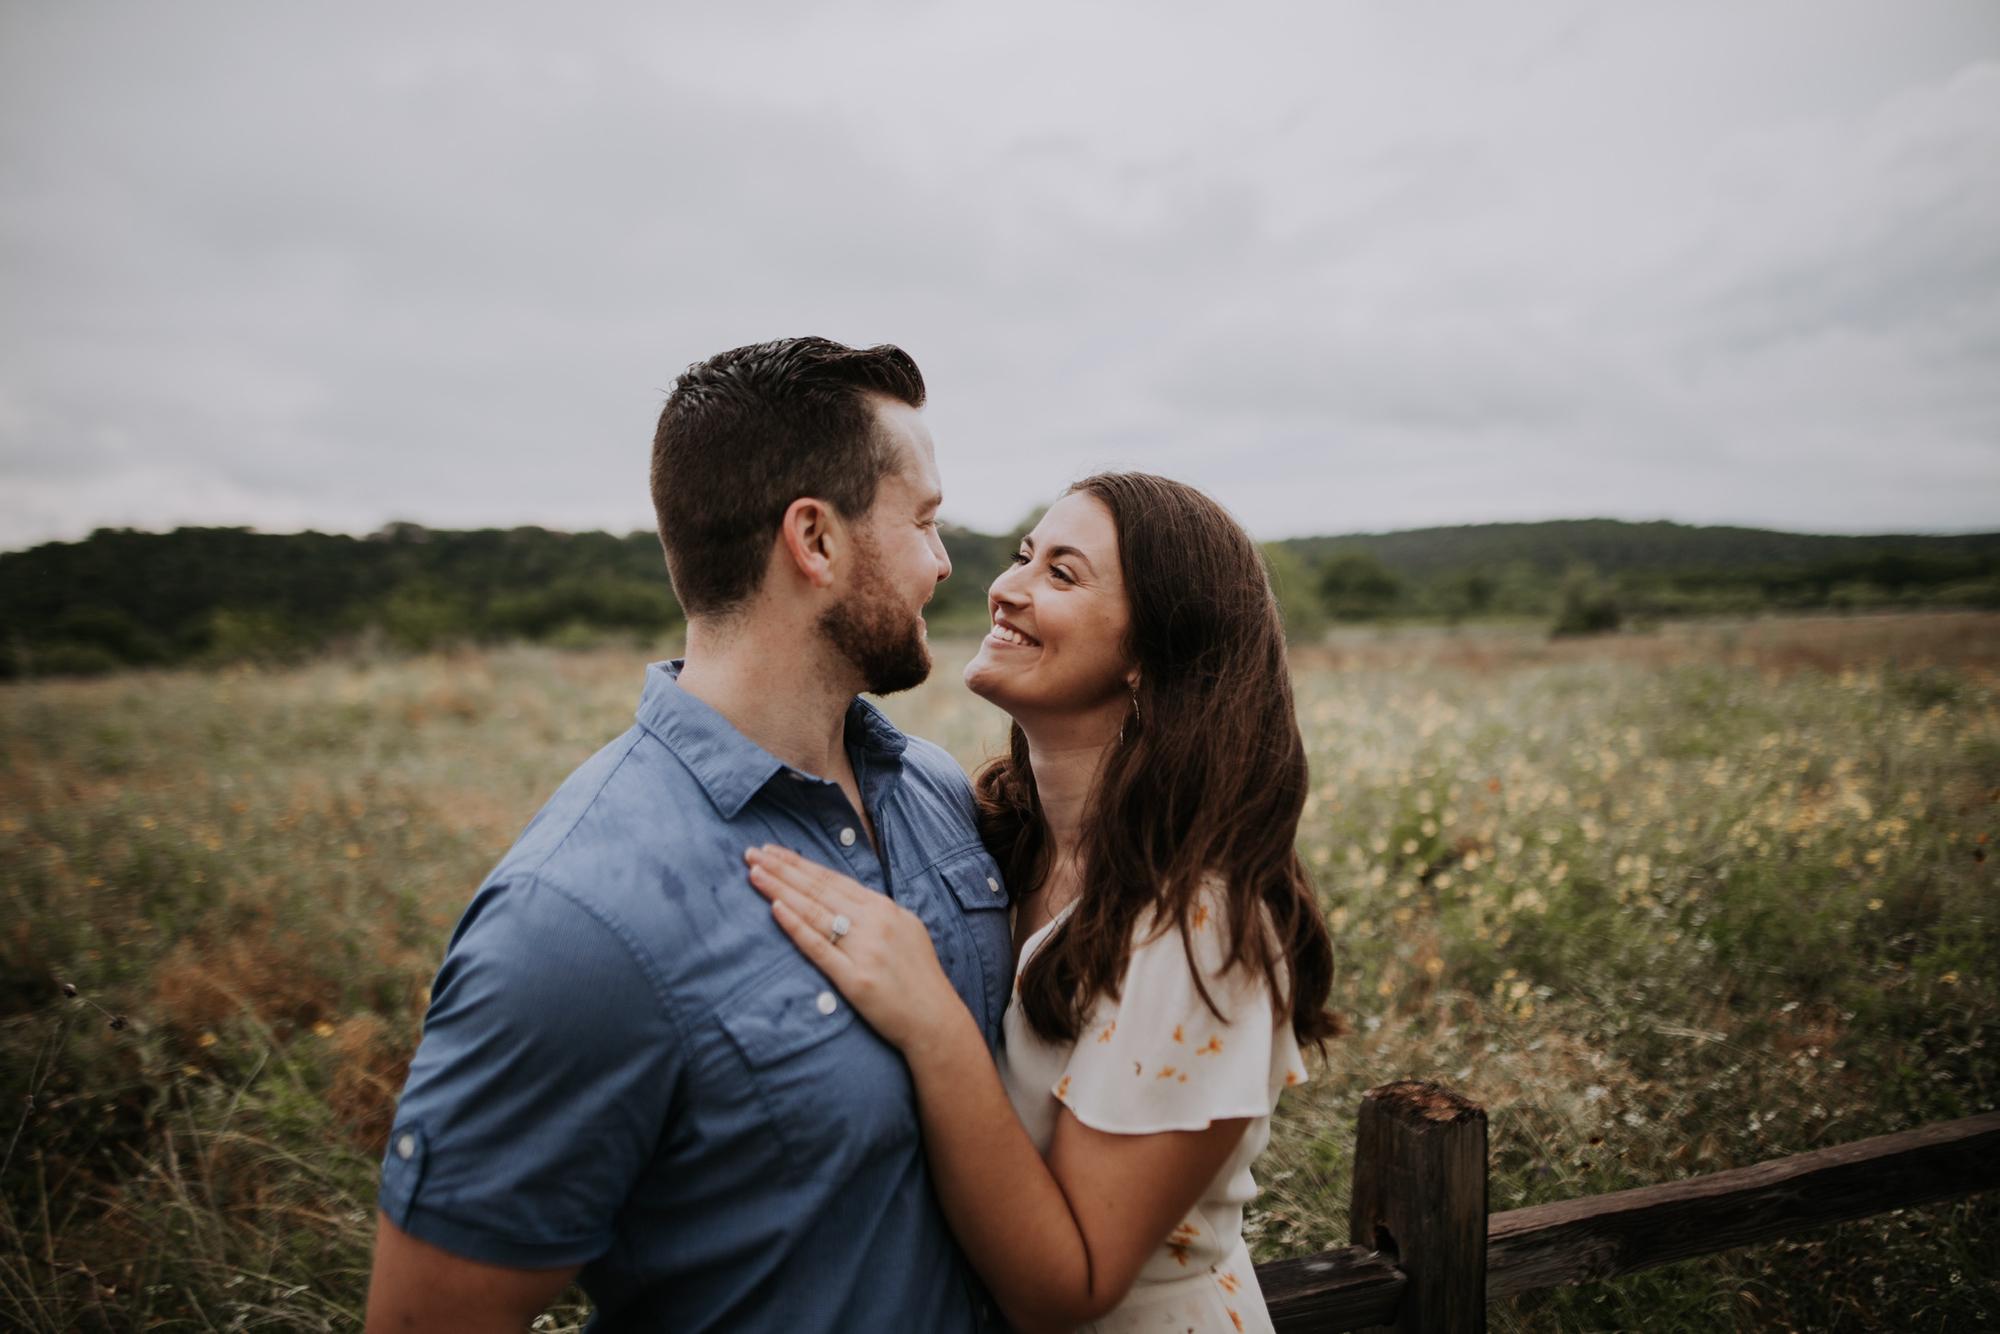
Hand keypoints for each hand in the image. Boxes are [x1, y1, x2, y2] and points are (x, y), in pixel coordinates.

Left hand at [743, 844, 963, 1053]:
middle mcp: (875, 922)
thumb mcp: (905, 930)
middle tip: (752, 852)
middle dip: (782, 868)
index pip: (832, 879)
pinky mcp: (855, 979)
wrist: (935, 1019)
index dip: (799, 863)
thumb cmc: (919, 977)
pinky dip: (796, 926)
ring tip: (754, 873)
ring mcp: (865, 949)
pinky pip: (819, 947)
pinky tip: (775, 909)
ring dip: (781, 889)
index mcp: (885, 907)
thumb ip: (876, 913)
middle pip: (818, 888)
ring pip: (814, 911)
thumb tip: (846, 898)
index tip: (772, 851)